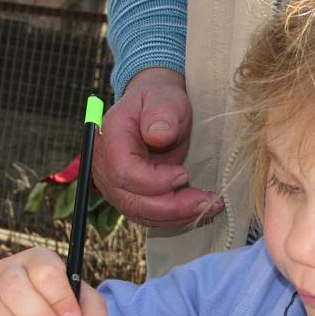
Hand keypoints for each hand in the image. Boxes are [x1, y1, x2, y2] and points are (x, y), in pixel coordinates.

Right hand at [93, 67, 223, 226]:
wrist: (156, 109)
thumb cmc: (160, 100)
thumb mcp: (165, 98)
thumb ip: (161, 113)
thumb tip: (158, 136)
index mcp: (111, 138)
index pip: (124, 172)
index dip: (154, 181)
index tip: (184, 174)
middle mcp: (105, 166)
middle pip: (131, 201)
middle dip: (171, 207)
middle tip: (207, 202)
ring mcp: (114, 184)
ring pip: (140, 213)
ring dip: (176, 216)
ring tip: (209, 207)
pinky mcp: (129, 195)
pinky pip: (148, 215)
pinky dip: (173, 217)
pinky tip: (197, 209)